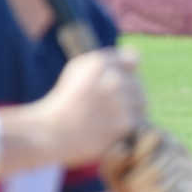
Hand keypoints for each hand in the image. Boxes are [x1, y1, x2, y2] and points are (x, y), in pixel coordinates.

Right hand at [34, 47, 146, 165]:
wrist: (50, 133)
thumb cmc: (64, 102)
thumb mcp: (79, 70)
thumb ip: (108, 60)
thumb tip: (136, 58)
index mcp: (99, 62)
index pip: (131, 59)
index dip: (123, 73)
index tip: (108, 86)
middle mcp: (112, 78)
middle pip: (137, 83)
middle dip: (127, 94)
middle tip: (104, 109)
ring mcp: (120, 100)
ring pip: (141, 102)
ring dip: (130, 110)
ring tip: (106, 119)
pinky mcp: (125, 122)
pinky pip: (138, 120)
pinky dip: (127, 126)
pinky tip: (109, 129)